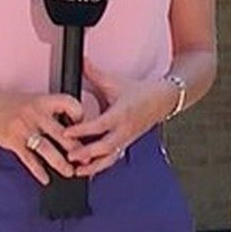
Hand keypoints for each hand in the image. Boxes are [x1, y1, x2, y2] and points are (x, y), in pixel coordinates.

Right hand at [0, 87, 84, 184]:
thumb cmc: (12, 105)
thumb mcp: (34, 102)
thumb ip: (51, 114)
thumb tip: (73, 133)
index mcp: (43, 100)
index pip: (70, 104)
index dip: (81, 115)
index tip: (86, 129)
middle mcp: (35, 113)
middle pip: (62, 132)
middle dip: (77, 149)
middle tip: (87, 160)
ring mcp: (23, 127)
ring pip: (47, 148)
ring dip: (60, 163)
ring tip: (69, 172)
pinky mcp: (12, 140)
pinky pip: (28, 159)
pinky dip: (38, 171)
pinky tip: (45, 179)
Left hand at [63, 59, 172, 176]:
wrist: (164, 100)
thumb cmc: (140, 91)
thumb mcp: (116, 82)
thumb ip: (95, 73)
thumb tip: (81, 59)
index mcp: (121, 113)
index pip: (100, 125)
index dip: (82, 130)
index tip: (66, 132)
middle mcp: (125, 129)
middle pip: (106, 146)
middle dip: (87, 153)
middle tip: (70, 156)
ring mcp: (127, 139)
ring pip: (111, 157)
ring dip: (94, 166)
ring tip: (78, 171)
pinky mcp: (127, 144)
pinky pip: (114, 158)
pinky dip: (101, 166)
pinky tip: (88, 170)